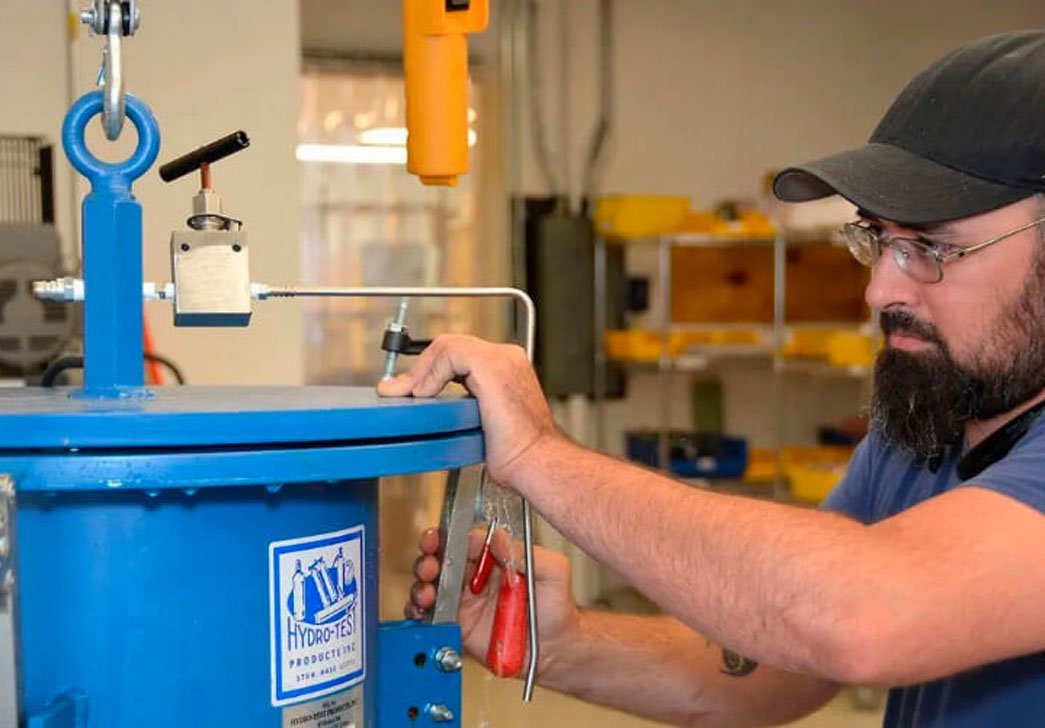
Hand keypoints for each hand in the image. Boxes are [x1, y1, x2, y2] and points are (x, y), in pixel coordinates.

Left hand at [377, 335, 561, 484]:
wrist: (536, 461)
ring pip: (448, 345)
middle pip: (452, 345)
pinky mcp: (491, 365)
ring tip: (408, 392)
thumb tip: (426, 404)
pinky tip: (424, 393)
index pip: (461, 354)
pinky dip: (431, 373)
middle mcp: (507, 357)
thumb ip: (459, 406)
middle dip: (421, 367)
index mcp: (508, 368)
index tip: (413, 389)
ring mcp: (501, 358)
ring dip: (421, 370)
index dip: (433, 369)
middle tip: (399, 390)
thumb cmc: (518, 453)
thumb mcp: (482, 423)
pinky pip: (449, 353)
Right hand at [406, 526, 579, 677]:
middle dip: (428, 558)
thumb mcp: (553, 572)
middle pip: (442, 559)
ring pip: (431, 585)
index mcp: (495, 558)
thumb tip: (498, 537)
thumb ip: (526, 553)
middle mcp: (477, 576)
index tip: (439, 539)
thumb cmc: (557, 608)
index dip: (449, 537)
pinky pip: (431, 615)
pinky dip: (420, 612)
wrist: (556, 650)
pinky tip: (423, 611)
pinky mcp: (459, 626)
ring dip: (422, 585)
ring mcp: (465, 601)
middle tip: (429, 565)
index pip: (465, 540)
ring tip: (427, 593)